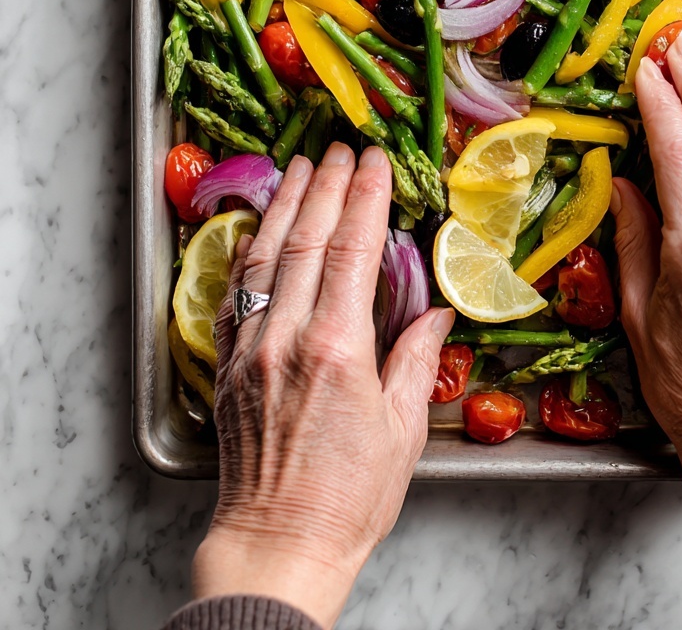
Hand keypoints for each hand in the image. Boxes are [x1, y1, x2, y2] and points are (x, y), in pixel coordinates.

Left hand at [192, 144, 453, 625]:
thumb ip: (417, 360)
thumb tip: (438, 313)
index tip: (376, 163)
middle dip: (327, 187)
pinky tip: (260, 227)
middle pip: (307, 240)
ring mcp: (252, 348)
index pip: (353, 251)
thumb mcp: (402, 430)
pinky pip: (237, 292)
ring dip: (286, 205)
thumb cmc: (349, 497)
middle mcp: (288, 338)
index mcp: (338, 349)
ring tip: (302, 166)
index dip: (365, 198)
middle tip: (342, 149)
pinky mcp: (230, 366)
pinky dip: (250, 250)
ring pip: (266, 257)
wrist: (278, 545)